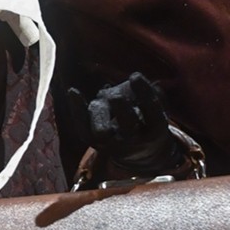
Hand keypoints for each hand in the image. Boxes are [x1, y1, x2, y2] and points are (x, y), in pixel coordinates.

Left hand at [58, 72, 179, 173]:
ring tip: (97, 98)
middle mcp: (133, 140)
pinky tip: (73, 91)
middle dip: (122, 111)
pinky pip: (84, 130)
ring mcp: (112, 143)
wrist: (138, 153)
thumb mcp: (155, 109)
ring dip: (99, 115)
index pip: (152, 112)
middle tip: (116, 96)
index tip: (135, 75)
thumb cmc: (147, 121)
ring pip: (103, 131)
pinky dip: (78, 112)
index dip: (144, 93)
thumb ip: (153, 95)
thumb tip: (144, 82)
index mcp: (154, 131)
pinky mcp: (94, 142)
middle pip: (128, 126)